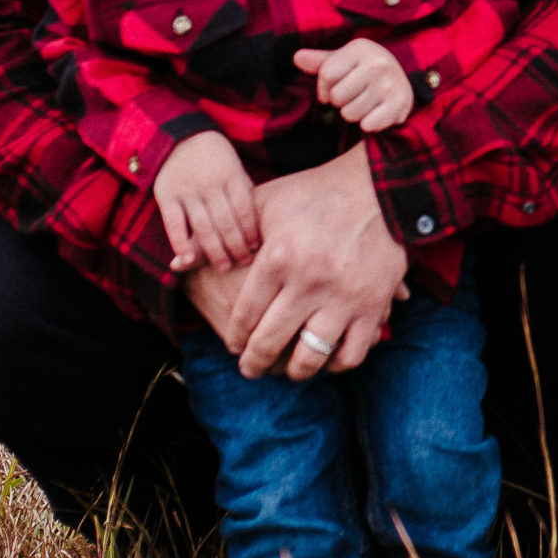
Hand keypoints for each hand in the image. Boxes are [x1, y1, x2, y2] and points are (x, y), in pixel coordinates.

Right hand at [152, 130, 259, 270]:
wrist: (180, 138)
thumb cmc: (216, 160)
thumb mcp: (235, 168)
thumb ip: (244, 193)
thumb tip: (258, 228)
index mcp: (232, 175)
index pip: (245, 210)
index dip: (251, 232)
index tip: (257, 249)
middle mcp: (210, 183)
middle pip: (226, 222)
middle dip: (237, 246)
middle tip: (244, 263)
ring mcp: (188, 190)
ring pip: (203, 226)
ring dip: (215, 250)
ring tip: (225, 267)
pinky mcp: (166, 195)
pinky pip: (173, 223)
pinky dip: (180, 243)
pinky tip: (188, 260)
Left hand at [210, 144, 409, 379]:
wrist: (378, 187)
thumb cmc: (315, 193)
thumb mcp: (263, 202)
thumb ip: (223, 232)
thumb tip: (178, 263)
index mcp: (278, 258)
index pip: (243, 317)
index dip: (234, 337)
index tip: (234, 344)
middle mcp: (309, 282)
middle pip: (268, 343)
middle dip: (252, 363)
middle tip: (249, 367)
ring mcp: (344, 297)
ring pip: (309, 357)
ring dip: (293, 371)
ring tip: (287, 369)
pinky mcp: (374, 305)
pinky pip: (352, 352)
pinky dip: (336, 364)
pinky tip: (327, 357)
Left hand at [294, 39, 414, 131]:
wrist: (400, 82)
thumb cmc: (362, 71)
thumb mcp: (342, 62)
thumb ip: (320, 62)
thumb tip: (297, 58)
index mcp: (361, 48)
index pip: (326, 74)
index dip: (324, 87)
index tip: (335, 87)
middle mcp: (379, 63)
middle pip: (337, 96)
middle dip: (339, 101)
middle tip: (353, 96)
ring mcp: (391, 84)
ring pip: (349, 113)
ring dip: (352, 114)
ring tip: (364, 104)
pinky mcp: (400, 104)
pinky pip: (367, 125)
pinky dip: (368, 124)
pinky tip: (375, 114)